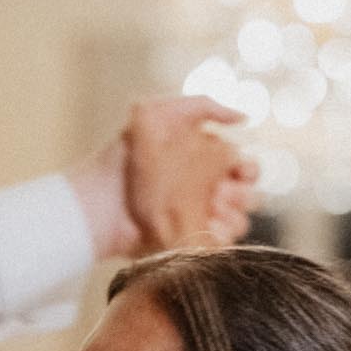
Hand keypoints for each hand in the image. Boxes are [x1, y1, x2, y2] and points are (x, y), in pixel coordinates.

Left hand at [69, 96, 258, 257]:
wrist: (103, 198)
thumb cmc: (127, 156)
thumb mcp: (158, 113)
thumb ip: (203, 106)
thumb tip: (244, 116)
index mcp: (203, 161)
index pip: (244, 166)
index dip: (247, 168)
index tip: (237, 170)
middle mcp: (204, 190)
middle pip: (247, 195)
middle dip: (240, 192)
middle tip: (219, 192)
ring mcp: (198, 219)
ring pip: (239, 220)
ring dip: (230, 213)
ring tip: (207, 208)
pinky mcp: (190, 243)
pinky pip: (221, 244)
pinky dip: (218, 235)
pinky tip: (202, 224)